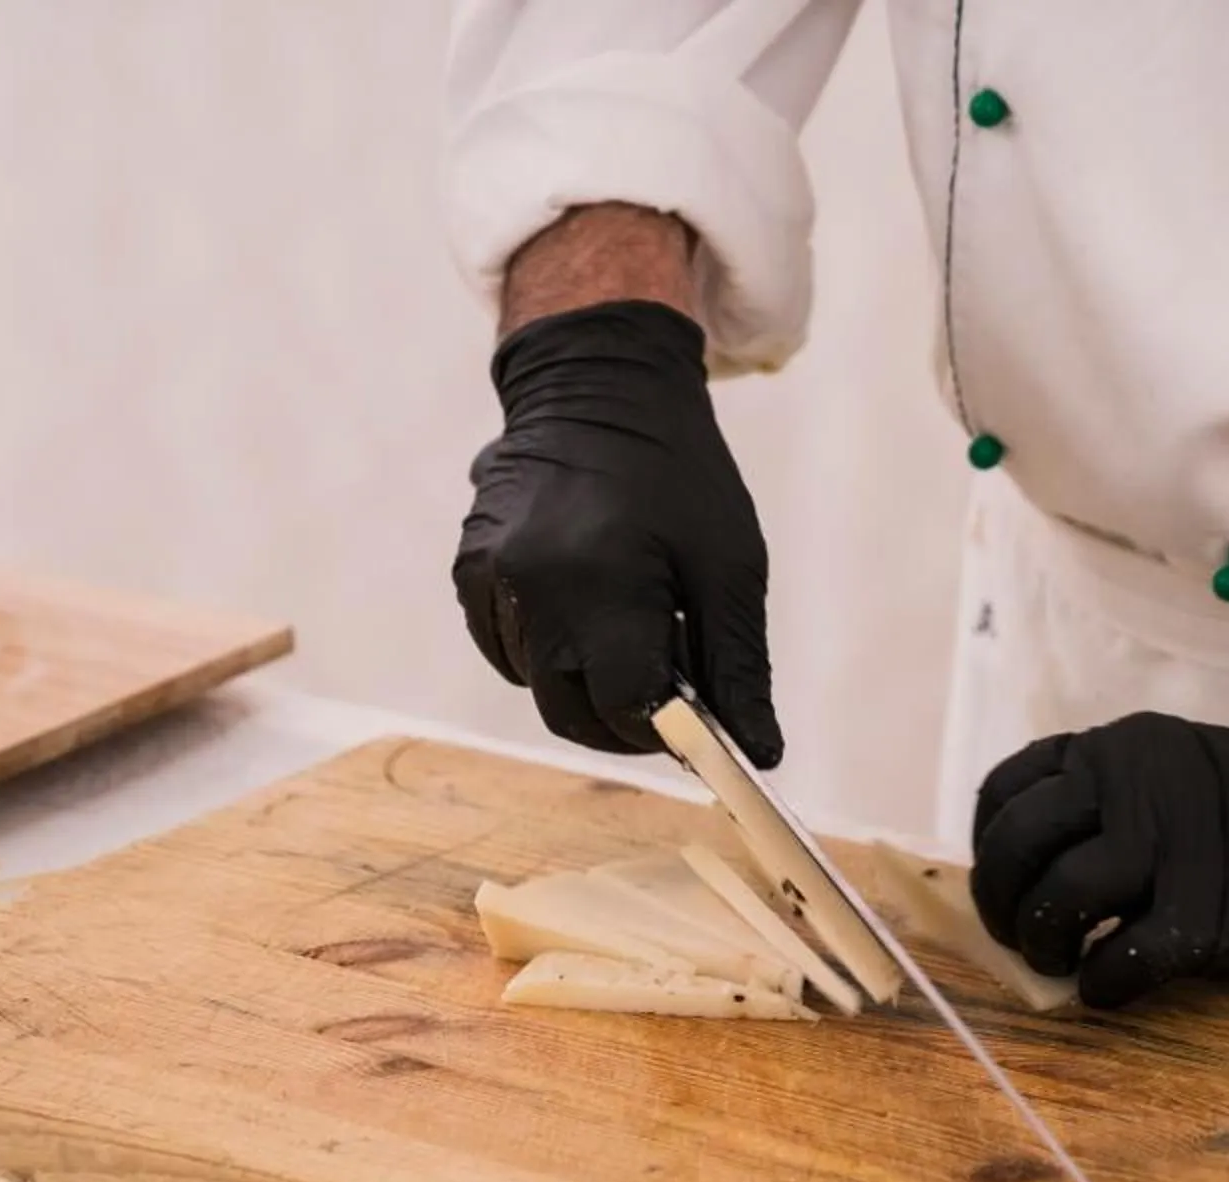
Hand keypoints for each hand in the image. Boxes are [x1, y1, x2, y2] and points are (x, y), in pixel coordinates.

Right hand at [451, 300, 778, 764]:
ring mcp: (490, 579)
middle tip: (666, 692)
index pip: (623, 707)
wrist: (598, 384)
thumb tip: (758, 751)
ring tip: (628, 624)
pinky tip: (585, 606)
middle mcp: (532, 588)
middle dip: (622, 720)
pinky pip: (507, 648)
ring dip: (585, 681)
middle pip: (570, 713)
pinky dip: (548, 652)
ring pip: (537, 685)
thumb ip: (737, 664)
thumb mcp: (730, 564)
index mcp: (602, 584)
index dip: (664, 728)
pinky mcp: (469, 569)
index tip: (695, 718)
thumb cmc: (677, 472)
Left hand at [971, 714, 1228, 1007]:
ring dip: (1044, 947)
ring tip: (1065, 963)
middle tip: (1025, 936)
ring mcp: (1165, 852)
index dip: (991, 846)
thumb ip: (1101, 802)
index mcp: (1114, 750)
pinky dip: (1100, 987)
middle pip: (1018, 846)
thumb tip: (1027, 875)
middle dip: (1003, 903)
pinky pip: (1116, 964)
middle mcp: (1129, 790)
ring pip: (1057, 902)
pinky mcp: (1200, 919)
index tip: (1008, 879)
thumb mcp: (1166, 773)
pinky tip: (1112, 988)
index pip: (1007, 793)